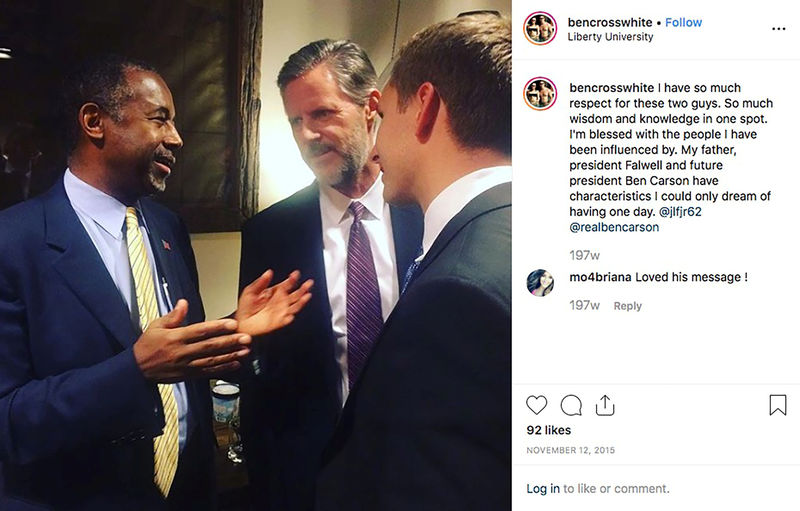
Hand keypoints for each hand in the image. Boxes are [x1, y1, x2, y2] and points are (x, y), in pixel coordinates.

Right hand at [133, 299, 251, 381]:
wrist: (137, 369)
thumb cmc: (147, 345)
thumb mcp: (155, 326)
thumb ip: (173, 316)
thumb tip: (184, 303)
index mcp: (175, 337)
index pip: (200, 331)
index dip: (218, 327)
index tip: (233, 324)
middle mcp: (182, 352)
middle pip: (210, 346)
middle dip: (230, 342)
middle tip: (246, 338)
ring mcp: (186, 365)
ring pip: (212, 360)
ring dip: (230, 356)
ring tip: (246, 351)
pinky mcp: (188, 375)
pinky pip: (208, 372)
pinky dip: (223, 369)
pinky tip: (236, 365)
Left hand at [235, 269, 312, 336]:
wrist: (241, 322)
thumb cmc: (245, 308)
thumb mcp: (251, 291)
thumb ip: (261, 282)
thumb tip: (269, 272)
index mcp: (275, 293)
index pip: (287, 284)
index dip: (292, 279)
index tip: (295, 274)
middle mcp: (280, 301)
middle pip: (295, 294)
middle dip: (303, 288)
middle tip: (309, 283)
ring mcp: (281, 311)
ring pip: (295, 306)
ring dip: (302, 301)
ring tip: (307, 295)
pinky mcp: (279, 322)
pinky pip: (286, 319)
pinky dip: (289, 317)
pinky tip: (291, 314)